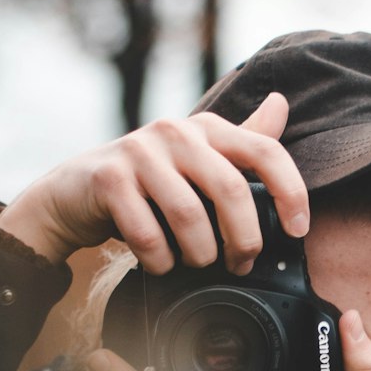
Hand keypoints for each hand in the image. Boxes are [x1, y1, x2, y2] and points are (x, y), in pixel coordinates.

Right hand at [0, 93, 308, 269]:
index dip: (291, 192)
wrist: (71, 195)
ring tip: (196, 265)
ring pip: (189, 217)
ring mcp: (139, 151)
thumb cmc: (146, 184)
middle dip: (243, 240)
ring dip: (199, 255)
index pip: (265, 151)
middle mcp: (175, 131)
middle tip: (240, 265)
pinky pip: (148, 234)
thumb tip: (281, 105)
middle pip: (231, 191)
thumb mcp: (197, 162)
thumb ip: (240, 142)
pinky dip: (159, 261)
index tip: (299, 231)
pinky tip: (159, 265)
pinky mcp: (108, 179)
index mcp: (206, 128)